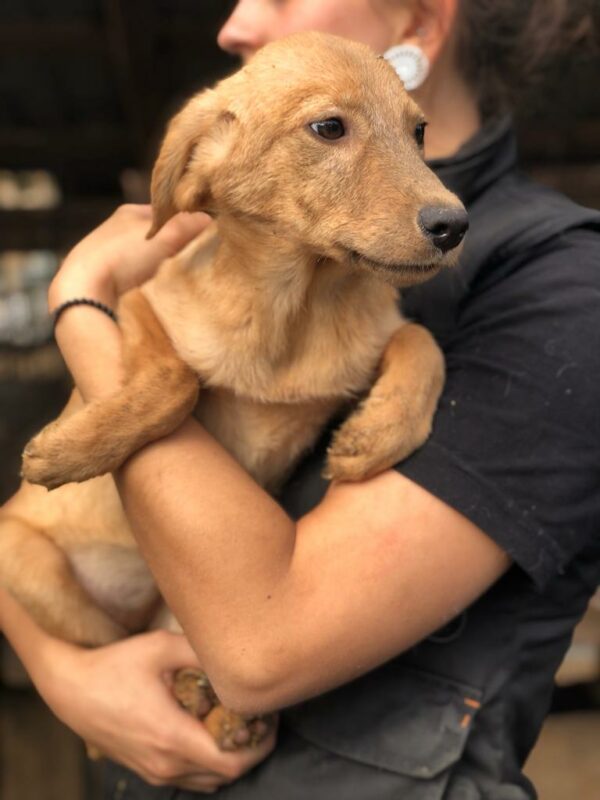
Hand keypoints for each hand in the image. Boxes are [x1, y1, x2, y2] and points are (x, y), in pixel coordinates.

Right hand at [34, 630, 276, 793]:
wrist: (71, 688)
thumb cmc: (115, 665)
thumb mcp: (161, 647)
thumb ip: (201, 652)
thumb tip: (235, 653)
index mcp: (173, 737)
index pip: (233, 761)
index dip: (261, 744)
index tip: (270, 716)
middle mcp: (165, 764)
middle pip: (226, 774)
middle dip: (251, 749)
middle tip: (261, 716)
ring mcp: (154, 772)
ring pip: (209, 780)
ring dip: (231, 758)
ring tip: (240, 723)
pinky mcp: (146, 770)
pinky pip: (190, 778)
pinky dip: (210, 762)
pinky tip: (211, 731)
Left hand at [49, 205, 208, 309]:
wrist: (84, 288)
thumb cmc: (124, 256)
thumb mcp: (165, 236)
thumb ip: (190, 225)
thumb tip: (209, 221)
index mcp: (130, 212)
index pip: (166, 213)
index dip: (186, 224)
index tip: (201, 238)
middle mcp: (117, 228)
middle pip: (156, 236)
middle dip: (173, 246)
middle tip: (190, 258)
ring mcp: (108, 253)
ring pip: (144, 257)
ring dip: (159, 266)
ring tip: (172, 277)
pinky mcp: (103, 276)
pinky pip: (133, 274)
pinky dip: (145, 279)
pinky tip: (151, 289)